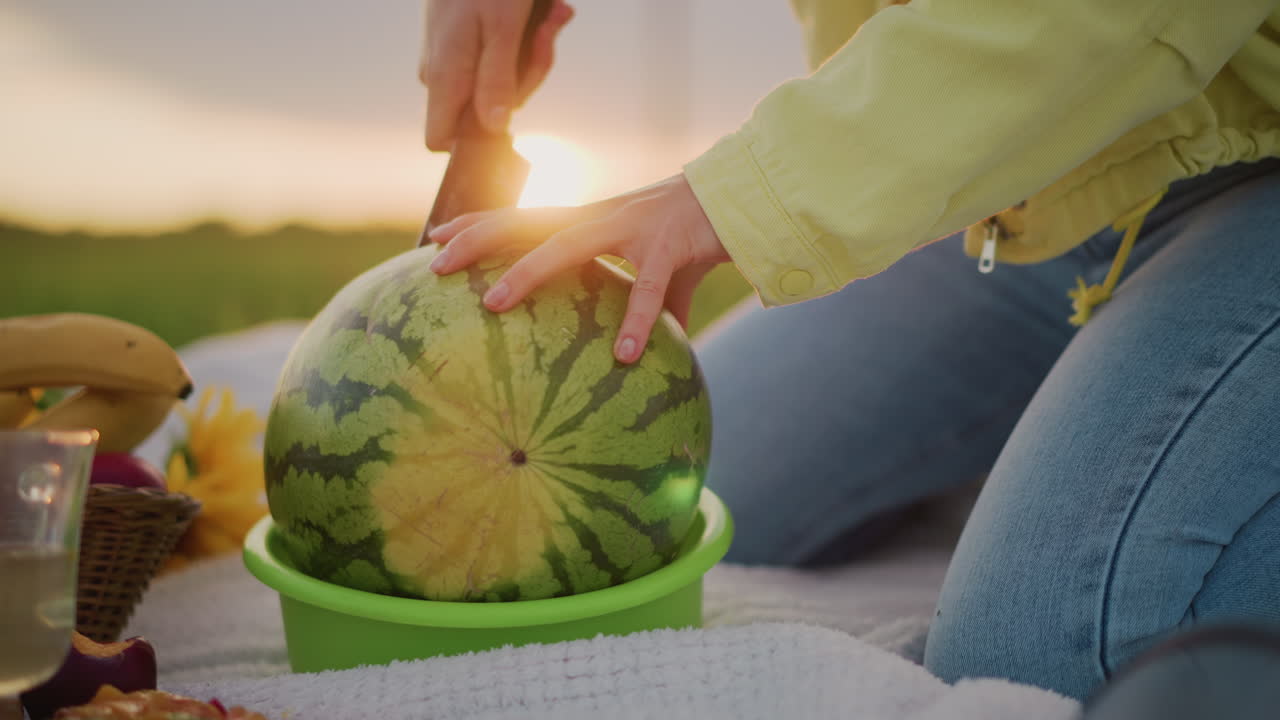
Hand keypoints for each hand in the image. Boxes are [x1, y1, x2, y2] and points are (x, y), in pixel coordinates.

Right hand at [420, 0, 574, 150]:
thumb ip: (498, 82)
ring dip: (532, 52)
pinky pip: (499, 58)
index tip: (513, 113)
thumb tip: (494, 129)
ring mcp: (451, 57)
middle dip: (526, 76)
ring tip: (549, 16)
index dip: (476, 140)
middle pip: (485, 111)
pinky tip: (544, 12)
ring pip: (499, 82)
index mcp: (444, 75)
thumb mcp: (502, 28)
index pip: (441, 139)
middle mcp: (441, 72)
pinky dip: (525, 38)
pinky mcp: (464, 42)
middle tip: (545, 35)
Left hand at [428, 174, 730, 363]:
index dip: (478, 223)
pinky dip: (638, 322)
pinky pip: (651, 289)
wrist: (747, 198)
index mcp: (592, 218)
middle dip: (478, 237)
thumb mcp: (655, 270)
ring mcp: (634, 225)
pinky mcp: (672, 245)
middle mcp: (603, 215)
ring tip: (491, 303)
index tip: (435, 238)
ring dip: (527, 269)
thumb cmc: (692, 237)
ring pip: (568, 244)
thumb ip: (639, 306)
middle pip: (527, 220)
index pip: (524, 216)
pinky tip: (623, 358)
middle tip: (433, 262)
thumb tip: (638, 360)